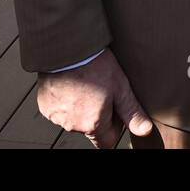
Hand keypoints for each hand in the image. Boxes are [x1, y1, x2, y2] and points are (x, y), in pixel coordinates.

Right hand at [37, 50, 152, 148]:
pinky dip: (66, 101)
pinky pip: (59, 110)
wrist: (67, 48)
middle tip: (101, 89)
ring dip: (81, 107)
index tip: (114, 109)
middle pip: (91, 129)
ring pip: (74, 119)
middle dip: (97, 115)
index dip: (114, 127)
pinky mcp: (45, 106)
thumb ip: (131, 111)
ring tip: (86, 83)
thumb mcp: (120, 87)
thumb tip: (144, 129)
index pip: (107, 142)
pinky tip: (72, 83)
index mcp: (92, 124)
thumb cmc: (94, 65)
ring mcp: (56, 117)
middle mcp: (72, 125)